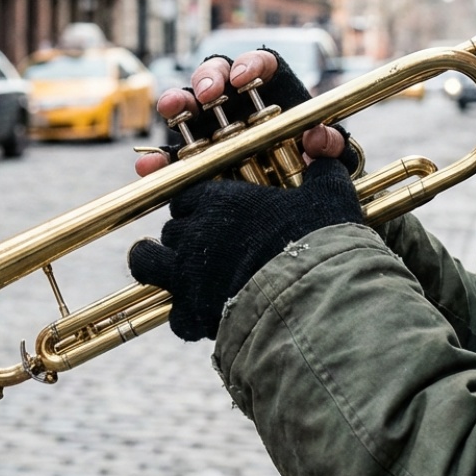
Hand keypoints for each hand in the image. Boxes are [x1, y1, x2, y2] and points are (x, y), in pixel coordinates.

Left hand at [128, 158, 363, 340]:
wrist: (313, 295)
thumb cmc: (320, 240)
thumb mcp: (329, 196)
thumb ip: (323, 170)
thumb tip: (325, 158)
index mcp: (219, 200)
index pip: (185, 195)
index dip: (196, 206)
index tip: (210, 214)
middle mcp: (194, 233)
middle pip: (170, 228)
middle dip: (183, 237)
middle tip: (204, 248)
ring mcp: (187, 274)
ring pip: (146, 262)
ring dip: (157, 265)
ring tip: (174, 273)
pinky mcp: (192, 313)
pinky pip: (174, 314)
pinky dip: (187, 317)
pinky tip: (204, 317)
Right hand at [135, 49, 352, 176]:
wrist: (297, 216)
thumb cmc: (317, 176)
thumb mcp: (333, 163)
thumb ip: (333, 148)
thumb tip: (317, 138)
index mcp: (275, 96)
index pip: (262, 65)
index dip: (251, 64)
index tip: (243, 78)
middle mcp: (239, 106)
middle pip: (217, 75)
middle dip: (209, 77)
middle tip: (208, 94)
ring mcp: (213, 130)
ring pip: (188, 106)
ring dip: (177, 102)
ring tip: (172, 110)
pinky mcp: (194, 161)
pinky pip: (171, 156)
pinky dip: (158, 160)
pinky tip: (150, 166)